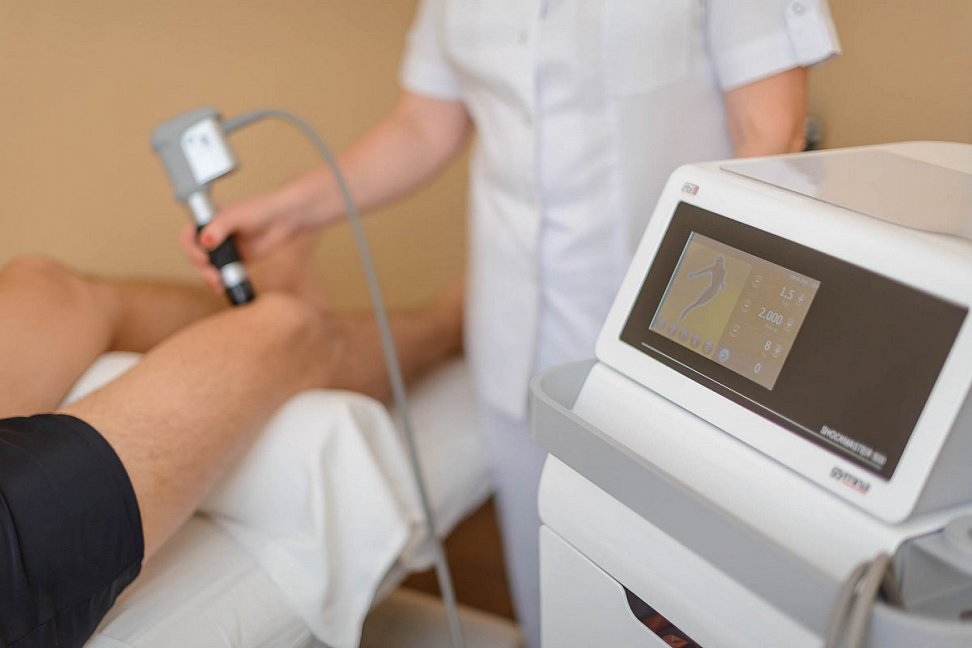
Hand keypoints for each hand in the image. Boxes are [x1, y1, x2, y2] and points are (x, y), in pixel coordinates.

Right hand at [179, 173, 331, 292]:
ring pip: (207, 267)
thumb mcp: (237, 216)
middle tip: (213, 275)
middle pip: (196, 255)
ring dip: (209, 277)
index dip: (191, 248)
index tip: (203, 257)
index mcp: (208, 220)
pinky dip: (221, 281)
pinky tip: (223, 287)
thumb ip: (220, 227)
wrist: (283, 220)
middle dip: (201, 268)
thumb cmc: (261, 210)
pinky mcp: (236, 260)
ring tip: (218, 284)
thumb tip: (205, 241)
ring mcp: (224, 249)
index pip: (189, 236)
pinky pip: (223, 273)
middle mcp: (213, 235)